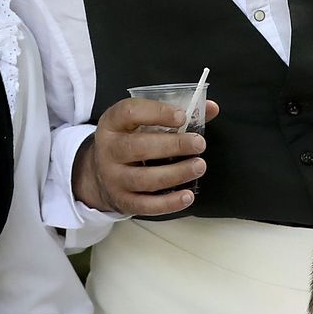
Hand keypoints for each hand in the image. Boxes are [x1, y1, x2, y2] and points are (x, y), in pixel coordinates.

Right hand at [73, 98, 220, 217]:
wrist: (101, 174)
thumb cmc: (130, 141)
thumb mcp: (142, 122)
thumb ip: (177, 114)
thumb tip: (211, 107)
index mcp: (112, 123)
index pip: (130, 112)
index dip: (157, 112)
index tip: (182, 116)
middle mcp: (109, 150)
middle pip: (138, 147)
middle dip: (173, 145)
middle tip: (199, 144)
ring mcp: (113, 177)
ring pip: (145, 179)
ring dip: (176, 174)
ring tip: (198, 166)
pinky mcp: (122, 200)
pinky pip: (146, 205)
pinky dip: (169, 203)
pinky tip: (187, 196)